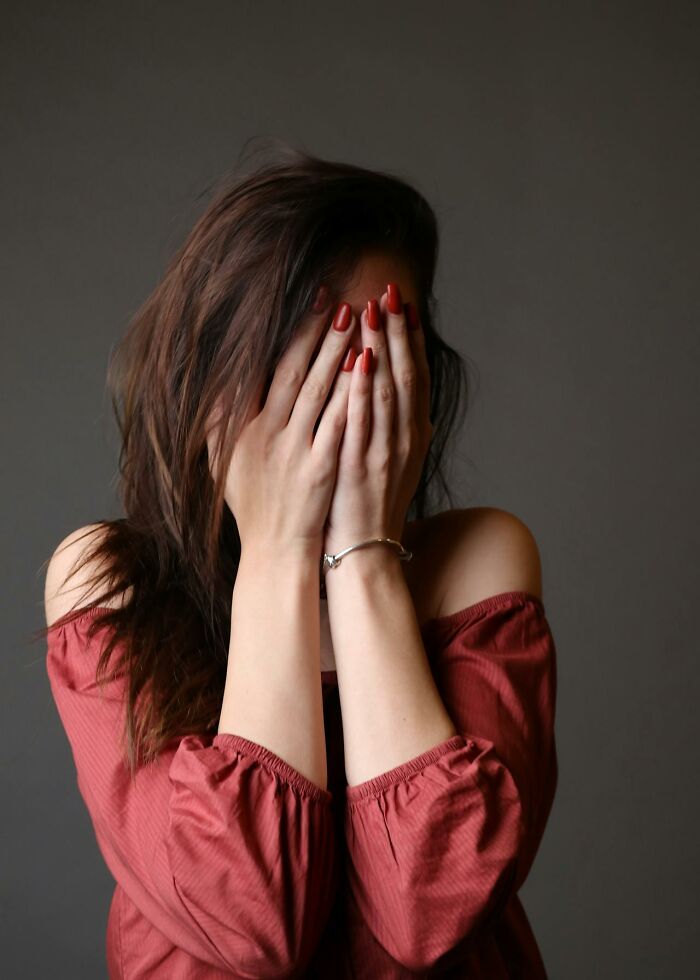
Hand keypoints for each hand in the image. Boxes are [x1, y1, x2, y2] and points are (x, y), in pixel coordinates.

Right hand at [206, 291, 358, 559]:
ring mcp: (294, 451)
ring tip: (354, 319)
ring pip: (316, 391)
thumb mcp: (221, 461)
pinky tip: (364, 368)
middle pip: (292, 372)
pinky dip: (348, 394)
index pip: (266, 370)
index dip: (289, 334)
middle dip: (315, 332)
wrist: (275, 550)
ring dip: (335, 353)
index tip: (308, 304)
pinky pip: (336, 423)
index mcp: (244, 428)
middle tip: (337, 298)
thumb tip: (214, 379)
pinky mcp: (320, 469)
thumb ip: (216, 420)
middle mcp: (267, 434)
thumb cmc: (252, 503)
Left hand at [323, 281, 432, 557]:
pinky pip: (363, 419)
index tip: (404, 305)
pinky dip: (363, 387)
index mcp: (412, 434)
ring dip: (383, 347)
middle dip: (398, 330)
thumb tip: (400, 396)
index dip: (411, 339)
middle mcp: (405, 438)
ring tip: (375, 310)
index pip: (415, 376)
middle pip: (405, 374)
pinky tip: (359, 358)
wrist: (364, 550)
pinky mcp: (360, 464)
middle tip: (390, 290)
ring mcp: (385, 450)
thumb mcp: (392, 461)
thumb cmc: (370, 503)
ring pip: (388, 389)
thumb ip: (395, 427)